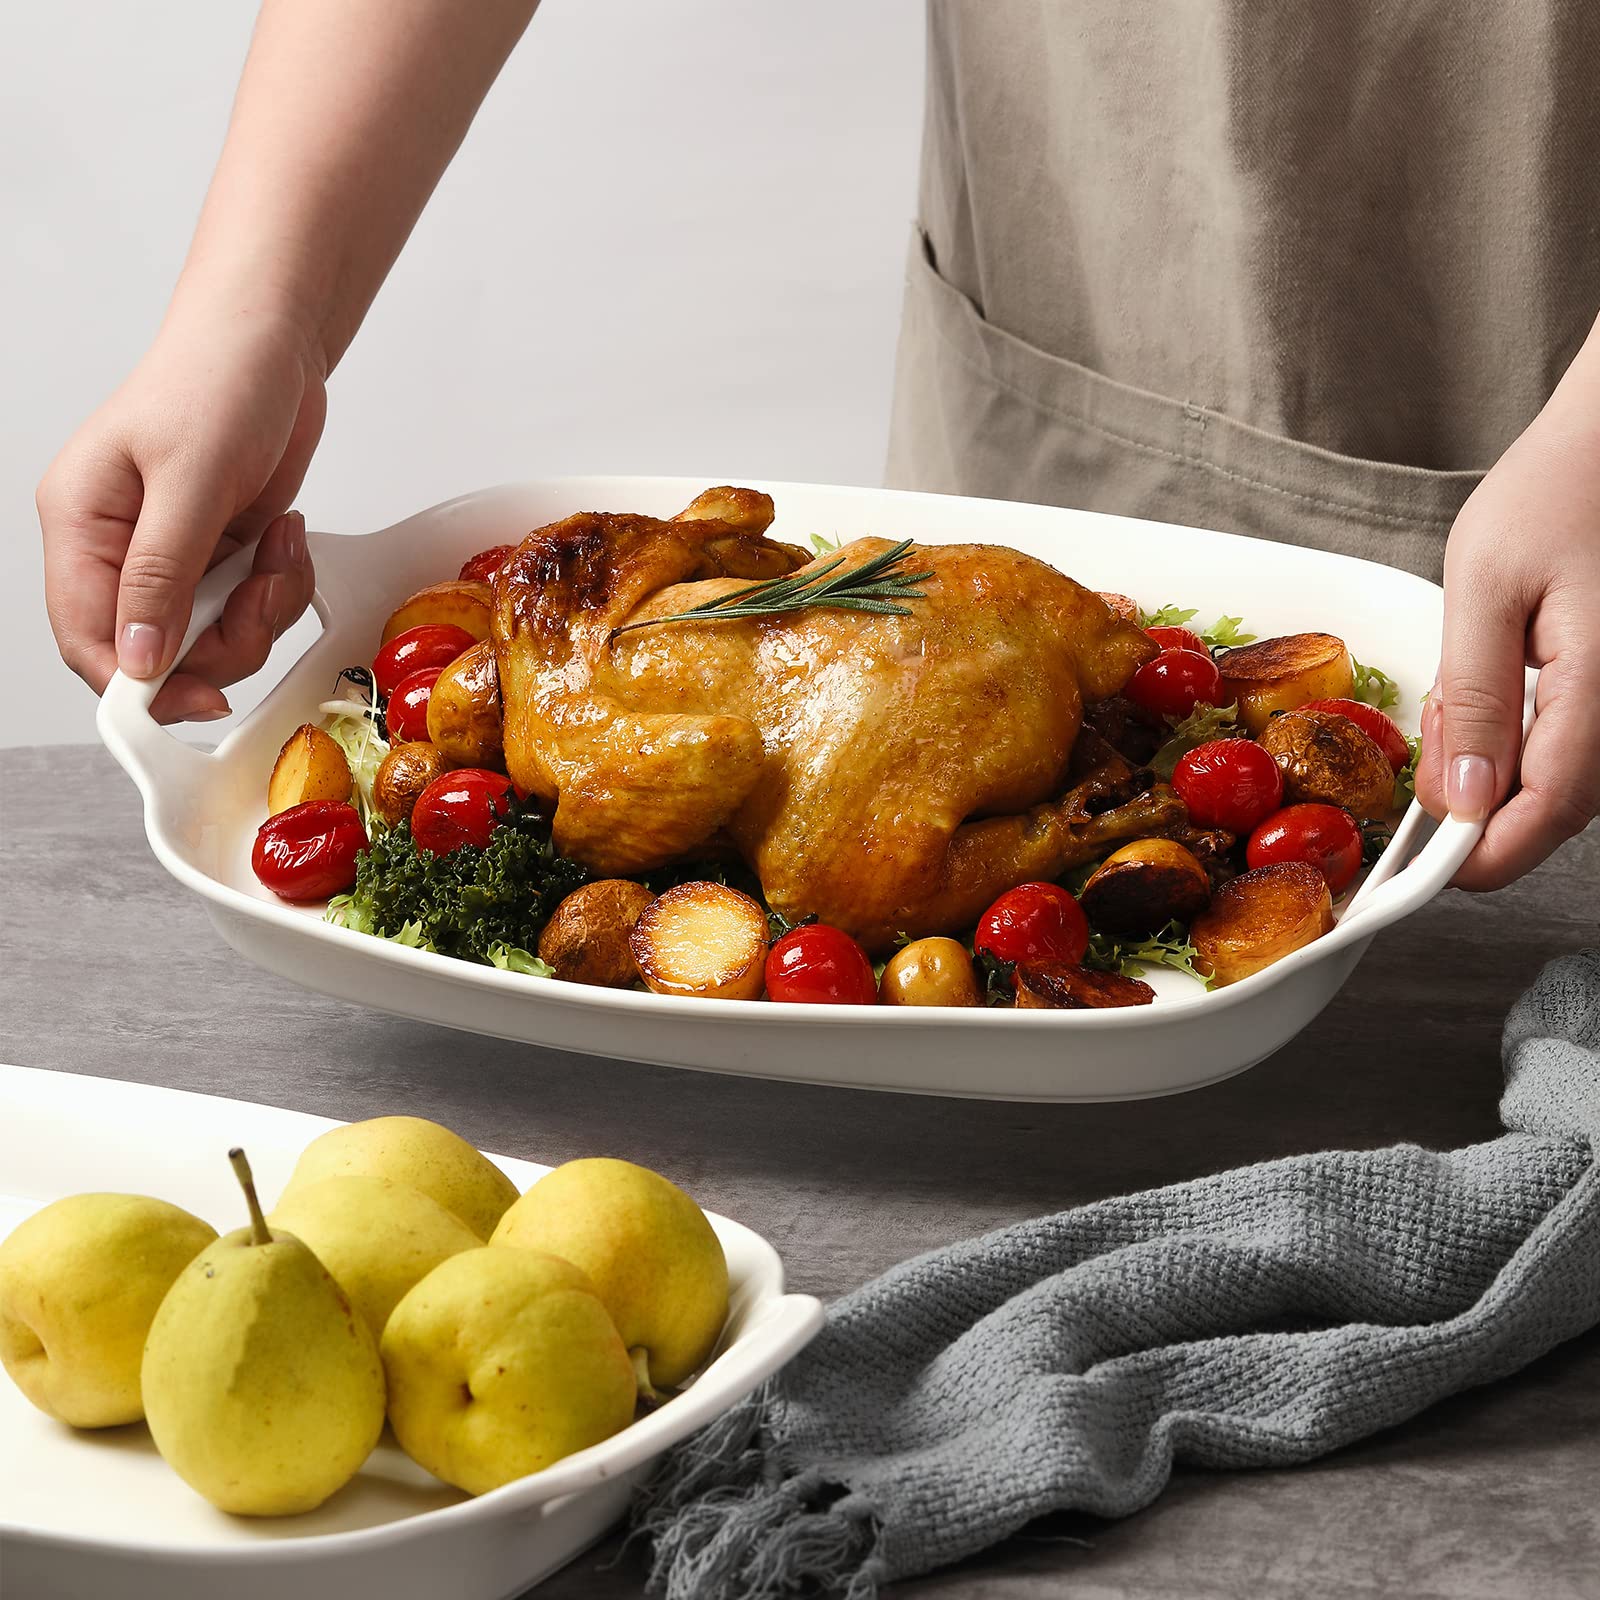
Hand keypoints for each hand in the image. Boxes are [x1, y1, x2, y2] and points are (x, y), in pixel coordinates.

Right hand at [38, 302, 326, 722]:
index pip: (88, 638)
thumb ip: (162, 576)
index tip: (200, 695)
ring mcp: (175, 555)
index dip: (142, 683)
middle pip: (160, 652)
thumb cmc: (217, 381)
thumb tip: (140, 659)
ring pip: (214, 637)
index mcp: (81, 525)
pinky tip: (285, 538)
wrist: (273, 342)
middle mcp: (121, 549)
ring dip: (261, 610)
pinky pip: (251, 608)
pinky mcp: (222, 553)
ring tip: (277, 548)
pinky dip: (279, 587)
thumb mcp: (190, 480)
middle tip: (259, 597)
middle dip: (223, 641)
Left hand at [1415, 392, 1599, 887]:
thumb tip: (1459, 798)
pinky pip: (1573, 746)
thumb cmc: (1558, 492)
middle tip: (1432, 738)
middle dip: (1476, 807)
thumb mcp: (1486, 588)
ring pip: (1564, 784)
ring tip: (1463, 693)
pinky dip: (1521, 740)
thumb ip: (1474, 699)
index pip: (1542, 820)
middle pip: (1554, 812)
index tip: (1415, 860)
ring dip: (1497, 771)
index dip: (1473, 857)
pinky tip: (1497, 685)